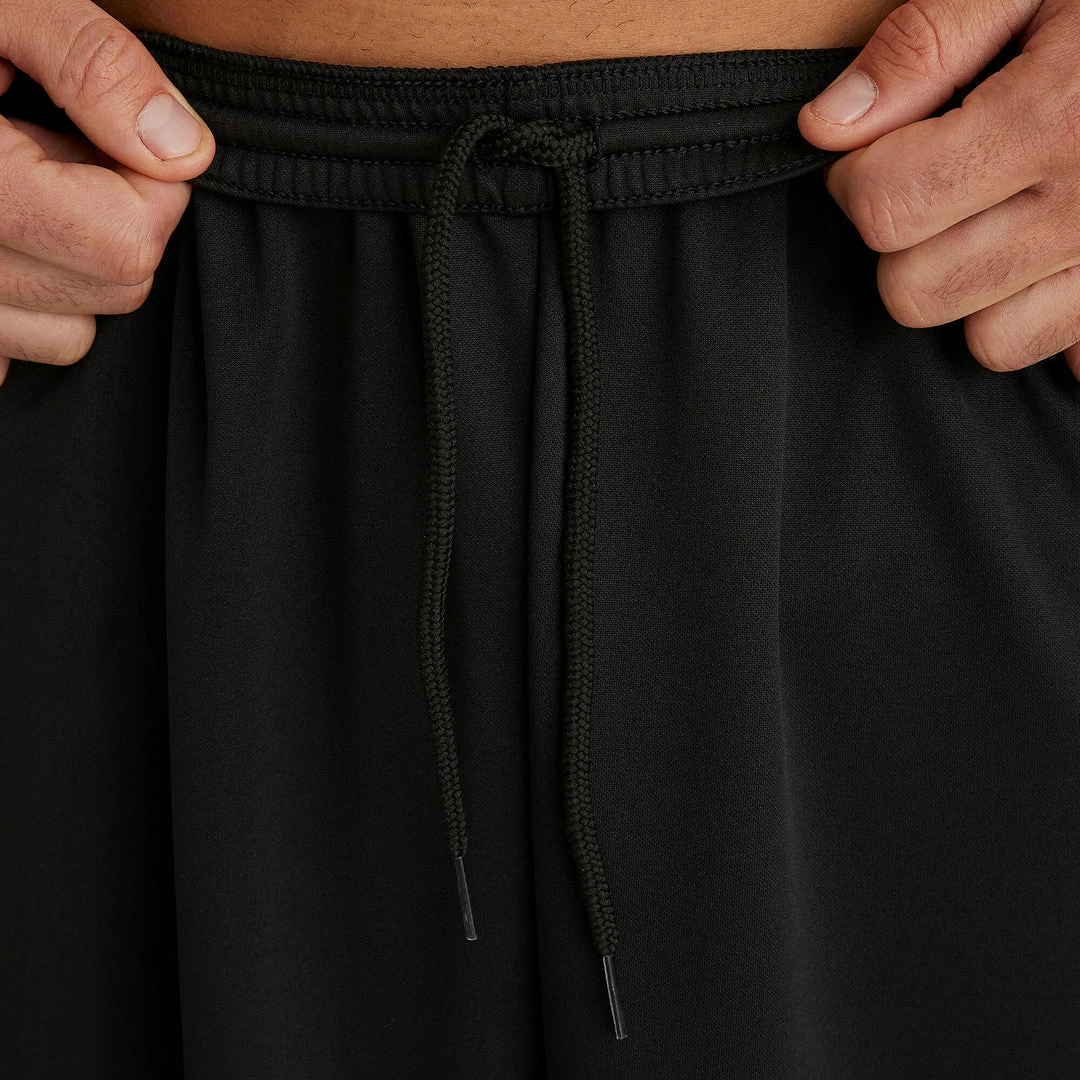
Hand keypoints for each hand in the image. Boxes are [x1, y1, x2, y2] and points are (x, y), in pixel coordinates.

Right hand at [0, 0, 215, 386]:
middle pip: (112, 291)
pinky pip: (6, 355)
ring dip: (70, 266)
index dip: (149, 182)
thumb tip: (182, 150)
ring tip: (15, 183)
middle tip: (55, 145)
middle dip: (116, 219)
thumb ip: (88, 60)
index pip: (125, 244)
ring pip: (69, 335)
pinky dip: (17, 301)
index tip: (114, 129)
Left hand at [797, 0, 1079, 380]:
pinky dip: (1045, 319)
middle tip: (934, 185)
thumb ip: (927, 42)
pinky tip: (1050, 259)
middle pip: (917, 291)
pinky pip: (1067, 355)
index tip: (874, 152)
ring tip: (995, 219)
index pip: (886, 206)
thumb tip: (825, 125)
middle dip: (902, 243)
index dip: (857, 179)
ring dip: (969, 290)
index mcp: (1048, 117)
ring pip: (986, 340)